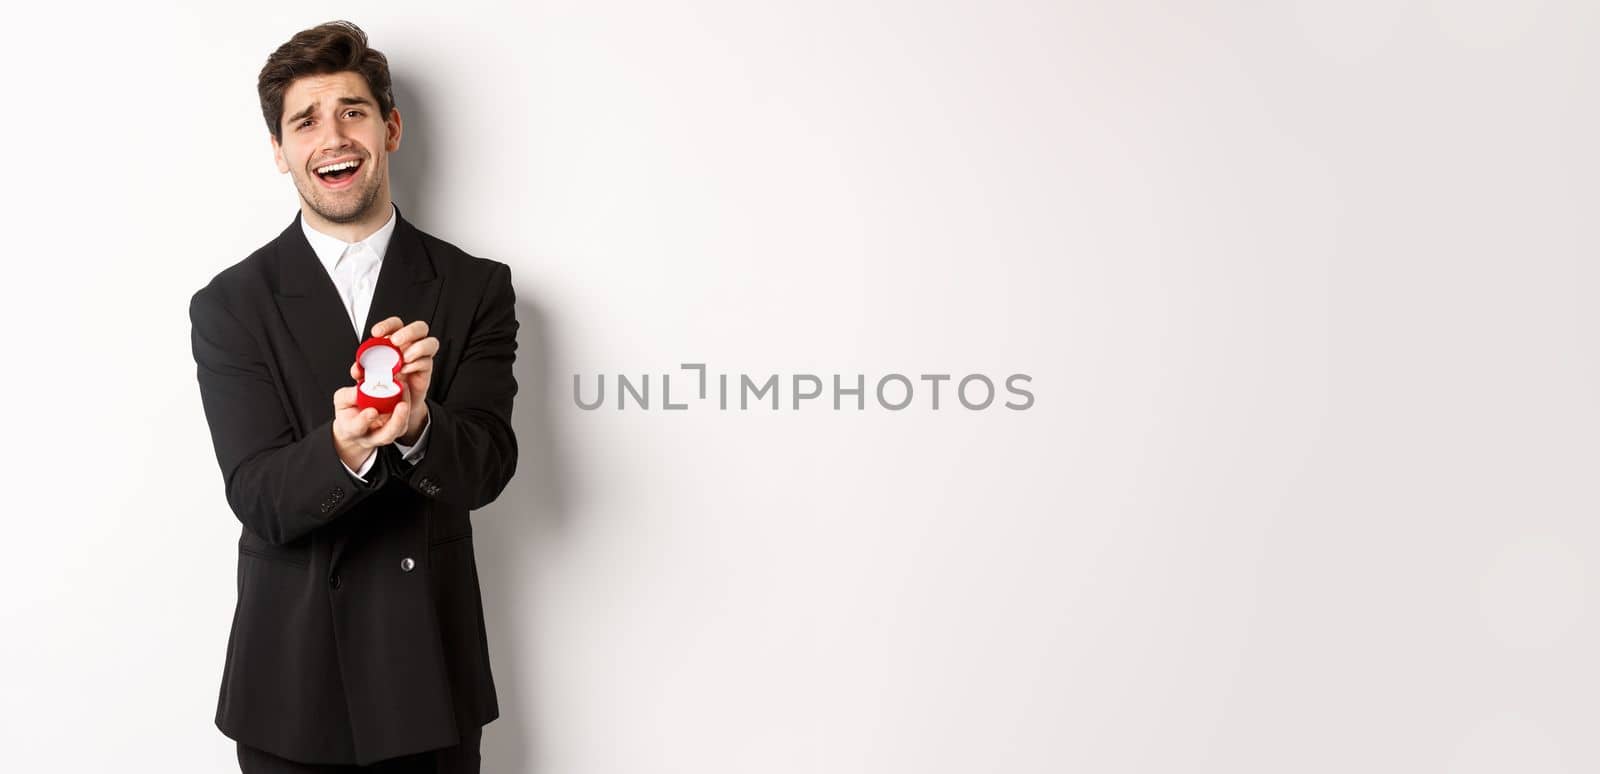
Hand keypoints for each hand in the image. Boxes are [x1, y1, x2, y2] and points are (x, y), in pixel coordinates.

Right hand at [331, 382, 410, 470]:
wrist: (355, 424)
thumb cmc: (347, 412)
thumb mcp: (341, 401)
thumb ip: (348, 395)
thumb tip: (361, 386)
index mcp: (351, 429)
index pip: (357, 428)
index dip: (364, 420)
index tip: (372, 411)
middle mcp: (370, 436)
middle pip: (385, 436)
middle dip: (395, 422)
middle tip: (402, 405)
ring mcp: (385, 434)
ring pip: (398, 430)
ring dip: (405, 414)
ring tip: (406, 395)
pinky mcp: (396, 429)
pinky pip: (405, 421)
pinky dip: (407, 406)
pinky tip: (406, 392)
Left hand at [357, 316, 438, 443]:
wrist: (395, 403)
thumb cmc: (382, 384)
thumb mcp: (368, 376)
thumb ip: (362, 370)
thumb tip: (356, 369)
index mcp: (395, 341)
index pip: (396, 324)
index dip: (388, 325)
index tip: (376, 333)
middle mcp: (411, 345)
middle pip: (420, 328)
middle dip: (408, 332)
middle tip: (396, 342)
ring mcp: (421, 357)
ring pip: (430, 342)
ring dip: (418, 348)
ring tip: (404, 358)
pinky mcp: (426, 369)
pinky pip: (427, 362)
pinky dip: (416, 364)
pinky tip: (406, 370)